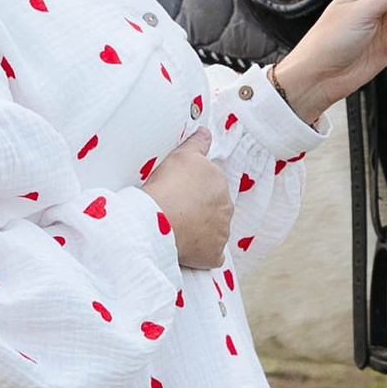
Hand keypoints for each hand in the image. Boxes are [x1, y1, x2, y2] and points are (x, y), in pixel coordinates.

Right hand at [150, 136, 233, 270]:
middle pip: (214, 209)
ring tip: (177, 229)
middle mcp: (227, 209)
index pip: (211, 186)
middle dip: (200, 211)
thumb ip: (197, 143)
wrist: (158, 219)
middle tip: (176, 211)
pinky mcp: (213, 255)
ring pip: (214, 232)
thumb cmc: (169, 184)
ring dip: (201, 232)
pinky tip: (187, 250)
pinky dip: (202, 254)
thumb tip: (206, 132)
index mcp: (221, 183)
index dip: (193, 189)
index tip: (178, 192)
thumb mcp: (182, 155)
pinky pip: (211, 255)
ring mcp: (222, 234)